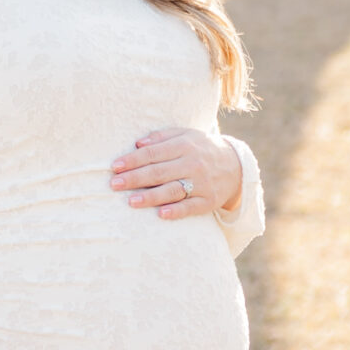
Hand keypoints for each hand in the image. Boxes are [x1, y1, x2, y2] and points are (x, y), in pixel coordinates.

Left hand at [112, 127, 241, 219]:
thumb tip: (137, 144)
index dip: (133, 160)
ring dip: (151, 197)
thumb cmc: (200, 149)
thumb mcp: (185, 135)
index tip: (115, 166)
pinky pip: (191, 207)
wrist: (235, 166)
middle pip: (160, 172)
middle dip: (135, 178)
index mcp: (185, 145)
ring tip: (131, 201)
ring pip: (173, 190)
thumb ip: (161, 137)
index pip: (154, 152)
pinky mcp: (208, 201)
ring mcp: (202, 183)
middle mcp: (193, 163)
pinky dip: (176, 211)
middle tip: (114, 184)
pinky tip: (161, 214)